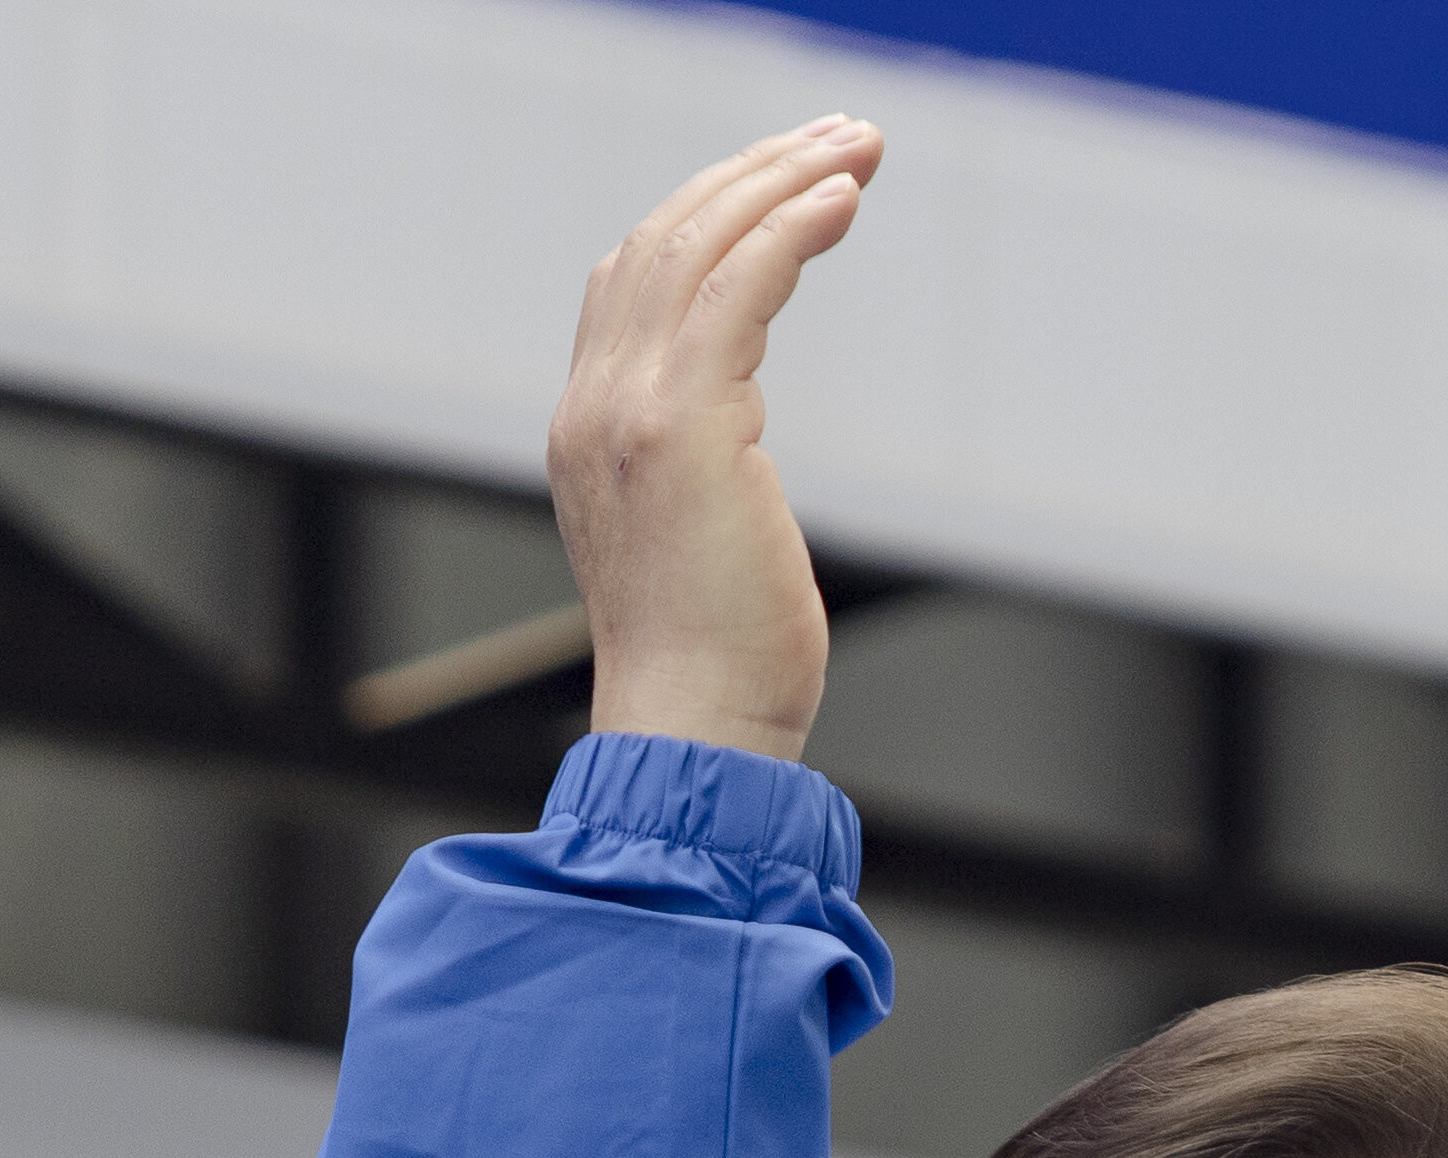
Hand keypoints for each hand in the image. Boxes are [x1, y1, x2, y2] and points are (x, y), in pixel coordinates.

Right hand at [549, 120, 880, 762]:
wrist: (694, 728)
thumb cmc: (720, 663)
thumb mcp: (695, 541)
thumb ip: (699, 470)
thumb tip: (739, 450)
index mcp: (591, 424)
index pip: (634, 278)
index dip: (712, 215)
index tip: (789, 184)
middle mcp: (595, 400)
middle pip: (664, 239)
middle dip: (754, 175)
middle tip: (840, 139)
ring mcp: (628, 406)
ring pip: (699, 246)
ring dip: (783, 182)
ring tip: (856, 148)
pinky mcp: (683, 424)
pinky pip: (735, 287)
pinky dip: (789, 231)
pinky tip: (841, 199)